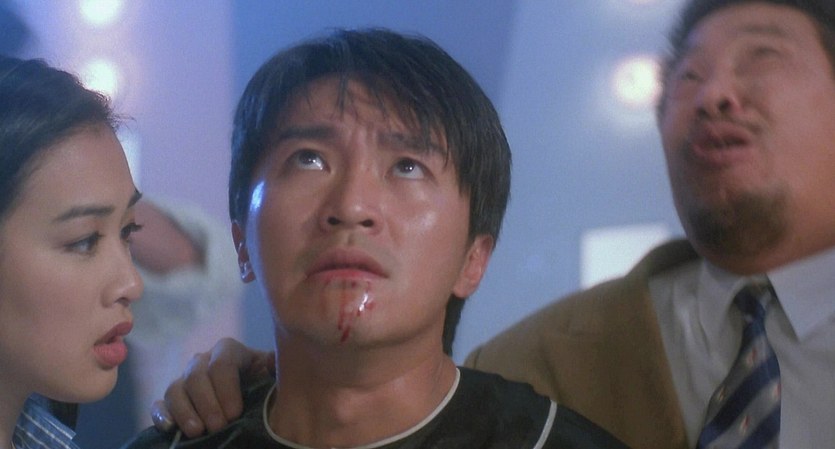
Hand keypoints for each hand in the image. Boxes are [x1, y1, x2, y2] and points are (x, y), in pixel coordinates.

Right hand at [150, 337, 274, 437]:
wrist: (253, 399)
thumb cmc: (265, 385)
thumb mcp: (273, 375)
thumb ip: (275, 367)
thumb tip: (270, 362)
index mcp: (230, 351)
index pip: (222, 361)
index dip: (226, 387)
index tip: (235, 413)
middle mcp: (204, 361)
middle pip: (196, 375)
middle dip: (207, 403)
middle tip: (219, 426)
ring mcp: (185, 380)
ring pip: (176, 388)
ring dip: (185, 411)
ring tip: (197, 431)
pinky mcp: (173, 400)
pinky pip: (160, 403)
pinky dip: (161, 414)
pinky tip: (170, 428)